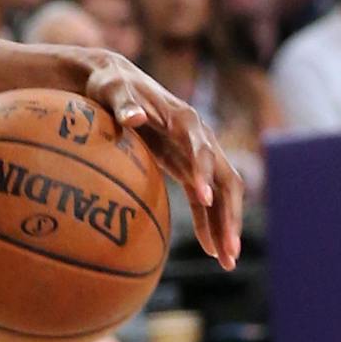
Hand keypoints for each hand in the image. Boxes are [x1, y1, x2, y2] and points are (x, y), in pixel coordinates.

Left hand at [77, 51, 243, 270]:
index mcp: (184, 120)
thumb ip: (124, 104)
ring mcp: (196, 154)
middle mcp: (200, 138)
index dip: (204, 172)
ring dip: (226, 226)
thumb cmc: (111, 85)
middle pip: (226, 180)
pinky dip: (208, 223)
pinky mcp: (187, 167)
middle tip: (229, 248)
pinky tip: (211, 250)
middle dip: (229, 213)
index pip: (202, 150)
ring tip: (228, 262)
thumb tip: (135, 117)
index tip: (203, 197)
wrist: (115, 80)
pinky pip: (204, 200)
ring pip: (221, 195)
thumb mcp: (112, 90)